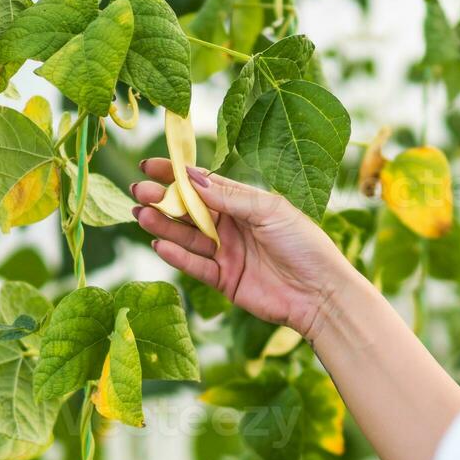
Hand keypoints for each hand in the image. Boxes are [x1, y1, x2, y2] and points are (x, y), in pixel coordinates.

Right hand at [131, 161, 359, 342]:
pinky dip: (177, 256)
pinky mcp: (225, 281)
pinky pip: (196, 266)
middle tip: (139, 191)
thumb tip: (193, 178)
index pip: (204, 185)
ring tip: (142, 214)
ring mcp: (227, 253)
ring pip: (188, 237)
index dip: (176, 175)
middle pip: (190, 210)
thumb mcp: (270, 210)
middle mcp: (232, 226)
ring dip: (164, 225)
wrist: (320, 293)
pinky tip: (160, 244)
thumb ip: (230, 197)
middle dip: (163, 199)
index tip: (149, 166)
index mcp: (244, 204)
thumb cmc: (304, 245)